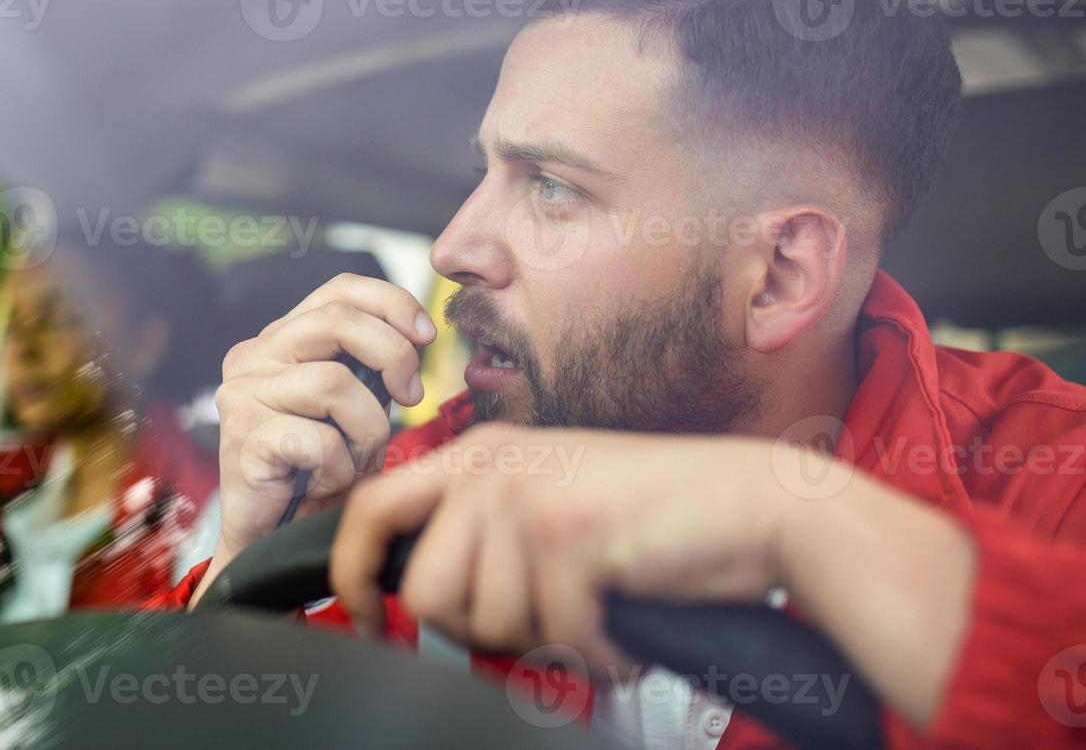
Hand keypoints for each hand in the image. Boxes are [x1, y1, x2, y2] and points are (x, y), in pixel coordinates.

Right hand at [200, 274, 436, 593]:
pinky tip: (324, 483)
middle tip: (411, 394)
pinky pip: (319, 440)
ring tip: (355, 460)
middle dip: (393, 353)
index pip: (339, 289)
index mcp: (281, 338)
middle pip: (338, 320)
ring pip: (335, 384)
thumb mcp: (356, 405)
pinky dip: (339, 468)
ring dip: (366, 430)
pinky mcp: (242, 437)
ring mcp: (241, 394)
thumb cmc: (320, 472)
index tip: (426, 334)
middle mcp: (252, 355)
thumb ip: (372, 364)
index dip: (391, 301)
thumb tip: (419, 333)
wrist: (274, 540)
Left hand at [330, 423, 978, 729]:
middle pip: (424, 591)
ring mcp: (529, 494)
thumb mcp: (546, 503)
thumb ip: (481, 536)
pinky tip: (628, 619)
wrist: (754, 504)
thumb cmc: (654, 518)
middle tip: (544, 621)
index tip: (366, 620)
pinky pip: (556, 634)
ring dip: (549, 639)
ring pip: (486, 622)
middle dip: (480, 632)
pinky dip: (600, 651)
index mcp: (478, 455)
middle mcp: (493, 465)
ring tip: (596, 608)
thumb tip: (415, 605)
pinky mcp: (570, 531)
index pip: (371, 508)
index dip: (352, 574)